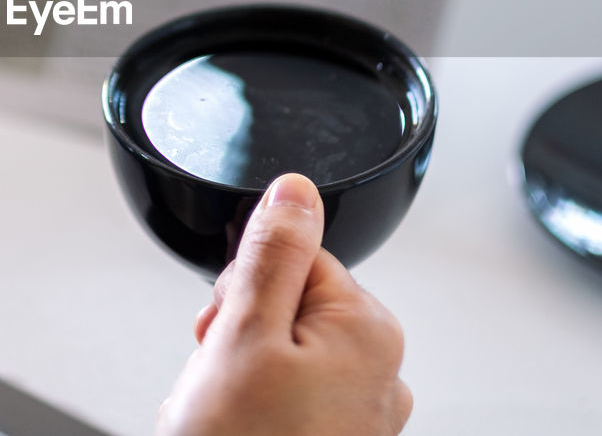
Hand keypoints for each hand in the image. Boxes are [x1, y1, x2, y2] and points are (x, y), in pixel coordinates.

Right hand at [158, 174, 411, 435]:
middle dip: (238, 336)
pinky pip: (285, 403)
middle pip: (286, 307)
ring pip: (278, 358)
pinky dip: (252, 414)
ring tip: (222, 417)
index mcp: (368, 330)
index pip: (294, 258)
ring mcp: (361, 418)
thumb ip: (274, 252)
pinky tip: (234, 434)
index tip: (225, 327)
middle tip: (220, 379)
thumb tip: (296, 190)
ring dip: (237, 378)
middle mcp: (381, 372)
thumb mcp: (244, 334)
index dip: (243, 288)